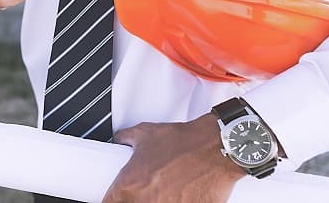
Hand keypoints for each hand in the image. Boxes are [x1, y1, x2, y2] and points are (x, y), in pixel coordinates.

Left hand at [102, 114, 244, 202]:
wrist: (217, 148)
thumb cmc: (184, 142)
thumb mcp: (146, 133)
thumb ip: (127, 138)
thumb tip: (120, 138)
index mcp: (129, 186)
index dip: (112, 200)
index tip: (118, 197)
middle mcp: (145, 202)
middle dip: (135, 200)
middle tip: (147, 192)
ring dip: (156, 201)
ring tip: (166, 192)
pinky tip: (180, 196)